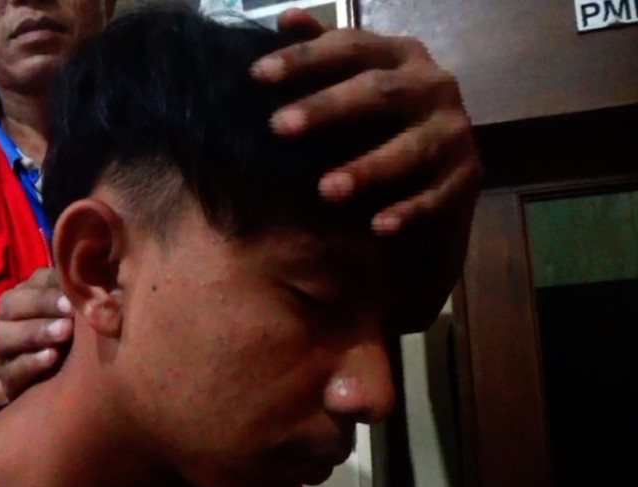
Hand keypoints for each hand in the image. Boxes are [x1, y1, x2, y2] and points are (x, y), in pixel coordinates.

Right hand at [0, 267, 73, 398]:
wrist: (59, 385)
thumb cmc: (75, 340)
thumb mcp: (79, 317)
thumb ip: (82, 298)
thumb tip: (99, 284)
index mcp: (26, 295)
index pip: (34, 282)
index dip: (54, 286)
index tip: (76, 294)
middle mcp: (7, 319)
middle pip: (11, 304)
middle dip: (42, 304)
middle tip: (71, 311)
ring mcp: (3, 350)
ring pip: (3, 336)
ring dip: (35, 332)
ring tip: (64, 333)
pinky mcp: (6, 379)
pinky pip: (11, 370)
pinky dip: (31, 363)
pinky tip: (52, 357)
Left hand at [251, 8, 482, 234]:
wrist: (438, 164)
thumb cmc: (378, 117)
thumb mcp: (353, 79)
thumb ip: (322, 50)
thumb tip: (286, 17)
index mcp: (400, 54)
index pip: (350, 47)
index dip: (304, 58)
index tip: (257, 74)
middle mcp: (433, 85)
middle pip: (380, 92)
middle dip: (327, 108)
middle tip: (279, 127)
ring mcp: (454, 130)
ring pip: (412, 148)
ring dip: (368, 168)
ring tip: (325, 189)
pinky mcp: (468, 174)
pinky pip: (438, 195)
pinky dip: (409, 211)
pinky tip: (377, 226)